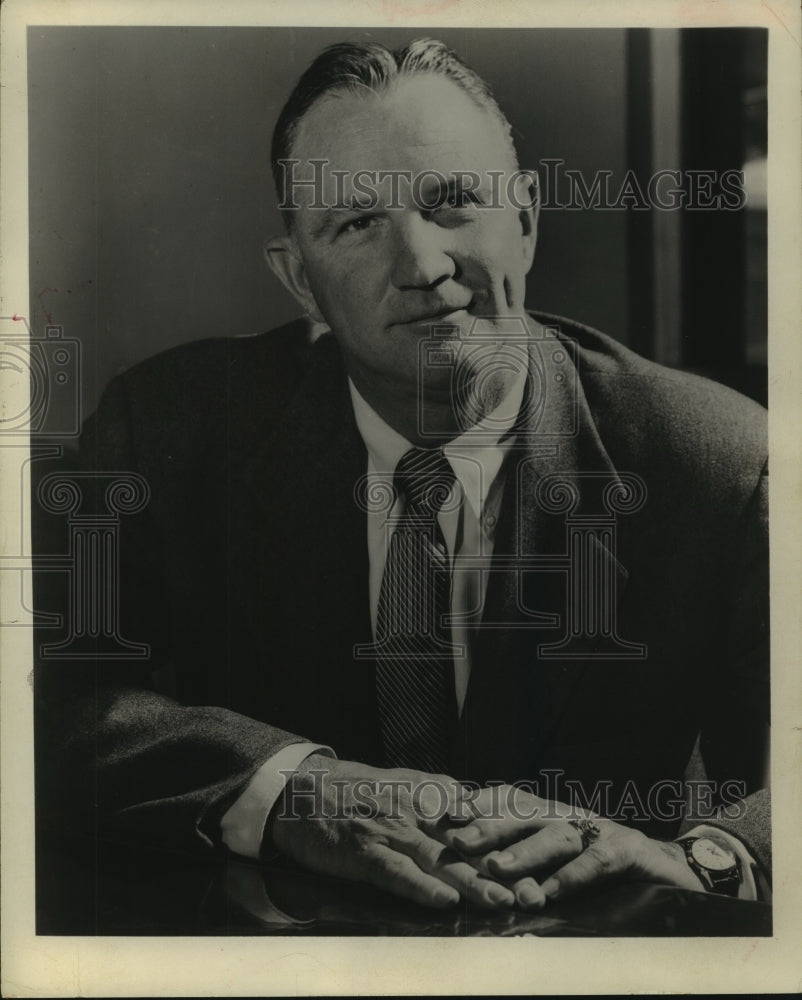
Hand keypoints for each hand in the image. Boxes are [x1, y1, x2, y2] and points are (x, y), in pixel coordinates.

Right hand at [267, 755, 516, 909]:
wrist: (306, 791)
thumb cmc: (358, 790)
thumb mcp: (405, 782)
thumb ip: (441, 794)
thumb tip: (479, 806)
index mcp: (429, 796)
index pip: (475, 822)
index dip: (506, 844)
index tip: (536, 864)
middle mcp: (416, 813)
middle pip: (464, 845)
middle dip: (499, 870)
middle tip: (530, 891)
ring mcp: (392, 833)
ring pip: (439, 862)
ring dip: (471, 884)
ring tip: (500, 902)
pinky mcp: (366, 854)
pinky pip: (398, 873)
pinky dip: (421, 888)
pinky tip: (444, 902)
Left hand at [444, 785, 704, 908]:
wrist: (672, 873)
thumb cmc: (606, 874)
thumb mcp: (559, 866)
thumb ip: (524, 866)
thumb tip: (472, 868)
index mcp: (551, 817)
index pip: (508, 805)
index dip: (476, 809)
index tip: (442, 817)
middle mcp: (571, 818)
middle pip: (525, 815)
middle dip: (489, 827)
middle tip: (458, 841)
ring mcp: (600, 831)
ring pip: (556, 835)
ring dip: (525, 852)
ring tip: (496, 868)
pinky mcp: (629, 852)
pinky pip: (597, 861)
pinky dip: (573, 875)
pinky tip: (552, 891)